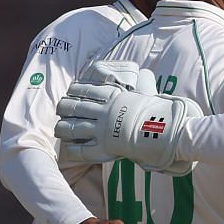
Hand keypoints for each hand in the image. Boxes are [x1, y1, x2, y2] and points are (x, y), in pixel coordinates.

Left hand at [55, 61, 200, 173]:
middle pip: (74, 107)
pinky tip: (69, 147)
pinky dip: (72, 148)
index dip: (74, 91)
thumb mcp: (149, 92)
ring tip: (60, 129)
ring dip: (63, 128)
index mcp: (112, 97)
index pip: (85, 90)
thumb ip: (144, 82)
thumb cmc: (158, 112)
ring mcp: (101, 131)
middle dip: (64, 108)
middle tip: (61, 110)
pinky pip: (81, 150)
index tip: (70, 92)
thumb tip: (145, 73)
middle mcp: (103, 113)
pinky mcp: (104, 149)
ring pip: (72, 128)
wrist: (163, 131)